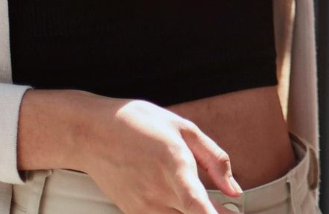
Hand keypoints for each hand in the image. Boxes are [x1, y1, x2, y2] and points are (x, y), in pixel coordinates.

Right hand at [78, 98, 240, 213]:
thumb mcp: (185, 129)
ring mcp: (142, 206)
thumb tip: (235, 190)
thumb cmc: (141, 124)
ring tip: (212, 206)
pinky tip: (182, 203)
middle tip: (231, 209)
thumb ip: (215, 160)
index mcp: (175, 165)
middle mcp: (158, 192)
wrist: (93, 134)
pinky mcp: (132, 213)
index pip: (195, 203)